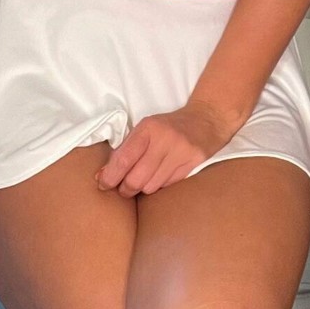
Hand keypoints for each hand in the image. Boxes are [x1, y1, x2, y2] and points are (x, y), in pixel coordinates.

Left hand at [95, 102, 237, 197]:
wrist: (206, 120)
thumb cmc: (169, 127)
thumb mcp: (146, 130)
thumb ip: (125, 150)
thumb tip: (102, 175)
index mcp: (148, 128)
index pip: (123, 159)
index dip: (110, 176)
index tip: (103, 184)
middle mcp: (165, 140)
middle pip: (136, 179)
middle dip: (126, 188)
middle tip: (124, 188)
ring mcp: (181, 152)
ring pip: (151, 186)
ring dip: (144, 187)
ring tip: (145, 179)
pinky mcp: (193, 163)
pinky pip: (168, 185)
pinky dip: (160, 185)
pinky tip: (161, 175)